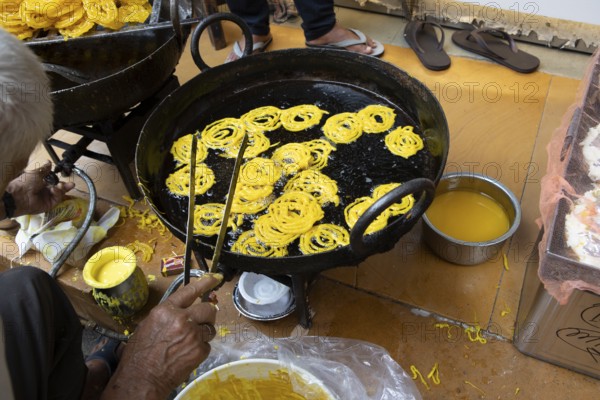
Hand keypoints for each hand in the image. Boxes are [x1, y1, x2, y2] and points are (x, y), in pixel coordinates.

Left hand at [5, 161, 74, 216]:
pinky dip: (58, 194)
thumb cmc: (25, 182)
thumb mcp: (36, 173)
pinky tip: (55, 190)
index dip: (59, 179)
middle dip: (65, 185)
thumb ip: (45, 169)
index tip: (65, 175)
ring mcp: (47, 198)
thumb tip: (49, 161)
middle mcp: (44, 190)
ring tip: (61, 186)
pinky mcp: (49, 205)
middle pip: (59, 188)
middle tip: (71, 184)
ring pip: (59, 193)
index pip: (53, 181)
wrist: (19, 195)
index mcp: (40, 182)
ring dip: (62, 189)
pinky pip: (57, 199)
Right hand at [101, 273, 221, 399]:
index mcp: (166, 310)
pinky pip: (207, 345)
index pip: (190, 291)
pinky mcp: (199, 350)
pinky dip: (201, 348)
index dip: (205, 283)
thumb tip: (182, 310)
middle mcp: (181, 319)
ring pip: (210, 327)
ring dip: (204, 333)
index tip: (215, 278)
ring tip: (190, 341)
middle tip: (203, 320)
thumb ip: (168, 314)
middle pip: (208, 308)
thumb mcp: (148, 325)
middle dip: (208, 313)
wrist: (142, 378)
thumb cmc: (140, 354)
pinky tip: (188, 354)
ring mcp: (193, 335)